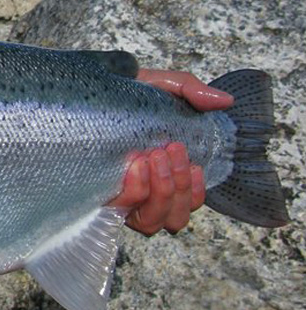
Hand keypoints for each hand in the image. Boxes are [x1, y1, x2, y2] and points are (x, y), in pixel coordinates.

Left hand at [108, 69, 233, 234]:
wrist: (86, 90)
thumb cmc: (123, 95)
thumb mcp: (161, 86)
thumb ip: (193, 92)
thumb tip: (224, 101)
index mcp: (160, 175)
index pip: (187, 205)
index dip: (193, 193)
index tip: (192, 164)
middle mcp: (141, 193)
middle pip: (173, 220)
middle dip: (177, 188)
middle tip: (168, 150)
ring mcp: (118, 196)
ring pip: (150, 223)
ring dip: (161, 192)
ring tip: (151, 156)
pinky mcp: (95, 196)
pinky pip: (122, 211)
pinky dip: (136, 191)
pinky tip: (134, 165)